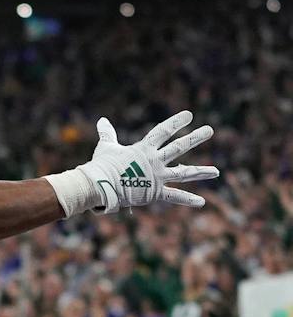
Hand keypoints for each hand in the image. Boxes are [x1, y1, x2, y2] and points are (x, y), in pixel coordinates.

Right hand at [75, 111, 218, 213]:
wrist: (100, 185)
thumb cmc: (101, 166)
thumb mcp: (106, 147)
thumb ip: (107, 134)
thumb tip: (101, 120)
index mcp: (144, 148)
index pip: (163, 131)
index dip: (176, 122)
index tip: (189, 115)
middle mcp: (155, 160)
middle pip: (179, 147)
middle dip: (195, 138)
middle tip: (210, 130)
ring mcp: (157, 176)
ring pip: (184, 172)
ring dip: (201, 171)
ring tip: (216, 171)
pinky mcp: (154, 192)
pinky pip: (174, 196)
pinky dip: (187, 200)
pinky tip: (202, 202)